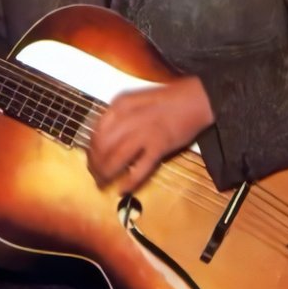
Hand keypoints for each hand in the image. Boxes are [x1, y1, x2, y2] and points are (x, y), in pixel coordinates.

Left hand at [87, 75, 213, 193]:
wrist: (197, 99)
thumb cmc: (167, 99)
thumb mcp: (135, 100)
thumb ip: (119, 116)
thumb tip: (104, 138)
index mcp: (120, 105)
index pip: (96, 132)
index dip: (91, 149)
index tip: (90, 159)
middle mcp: (128, 118)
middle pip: (102, 147)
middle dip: (95, 164)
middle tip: (95, 174)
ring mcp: (144, 133)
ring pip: (116, 158)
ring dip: (106, 173)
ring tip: (103, 183)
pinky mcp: (160, 146)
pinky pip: (140, 168)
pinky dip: (129, 181)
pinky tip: (123, 189)